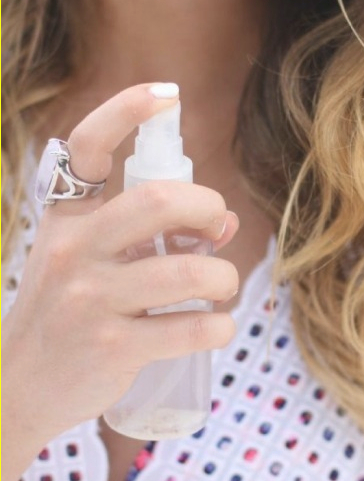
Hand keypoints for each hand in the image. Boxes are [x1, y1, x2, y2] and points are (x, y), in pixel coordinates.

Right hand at [2, 84, 238, 455]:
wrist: (21, 385)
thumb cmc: (67, 312)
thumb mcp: (88, 260)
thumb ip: (148, 234)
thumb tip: (225, 222)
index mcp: (67, 219)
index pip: (86, 147)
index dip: (126, 112)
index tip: (166, 95)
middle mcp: (72, 251)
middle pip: (160, 200)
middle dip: (209, 206)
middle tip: (217, 227)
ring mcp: (90, 301)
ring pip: (190, 271)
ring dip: (225, 277)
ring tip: (221, 287)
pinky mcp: (112, 349)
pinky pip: (193, 328)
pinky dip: (220, 326)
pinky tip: (216, 325)